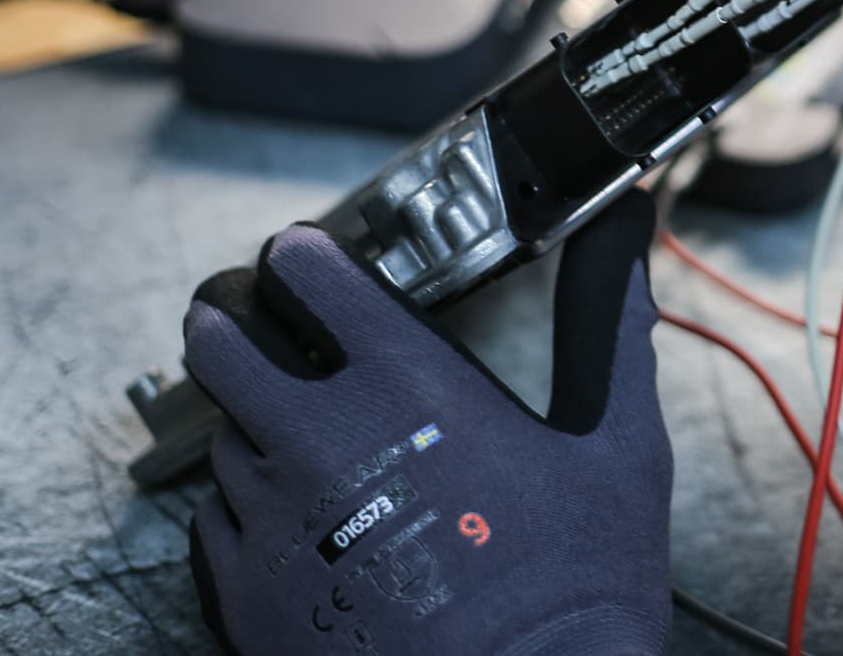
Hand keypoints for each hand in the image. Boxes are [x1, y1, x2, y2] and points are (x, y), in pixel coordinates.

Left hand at [183, 201, 670, 655]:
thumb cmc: (576, 588)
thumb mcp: (620, 449)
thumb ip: (611, 334)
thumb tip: (629, 246)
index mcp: (410, 387)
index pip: (308, 275)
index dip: (300, 254)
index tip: (304, 254)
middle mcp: (322, 440)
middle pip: (220, 343)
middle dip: (232, 322)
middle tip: (254, 325)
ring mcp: (273, 521)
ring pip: (223, 438)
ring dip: (251, 425)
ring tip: (298, 438)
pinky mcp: (246, 595)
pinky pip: (213, 526)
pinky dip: (244, 512)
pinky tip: (295, 522)